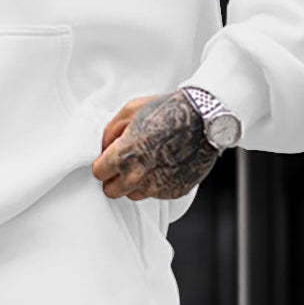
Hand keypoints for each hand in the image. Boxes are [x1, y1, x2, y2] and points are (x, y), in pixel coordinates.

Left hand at [91, 88, 218, 200]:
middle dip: (115, 178)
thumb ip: (110, 132)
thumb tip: (104, 147)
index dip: (103, 164)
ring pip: (134, 194)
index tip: (109, 159)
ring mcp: (157, 187)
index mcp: (123, 156)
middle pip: (112, 191)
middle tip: (125, 164)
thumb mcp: (130, 110)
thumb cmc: (168, 110)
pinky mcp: (174, 192)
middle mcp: (138, 176)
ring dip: (135, 183)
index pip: (98, 173)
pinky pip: (156, 193)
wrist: (205, 118)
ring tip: (148, 162)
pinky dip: (157, 183)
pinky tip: (166, 164)